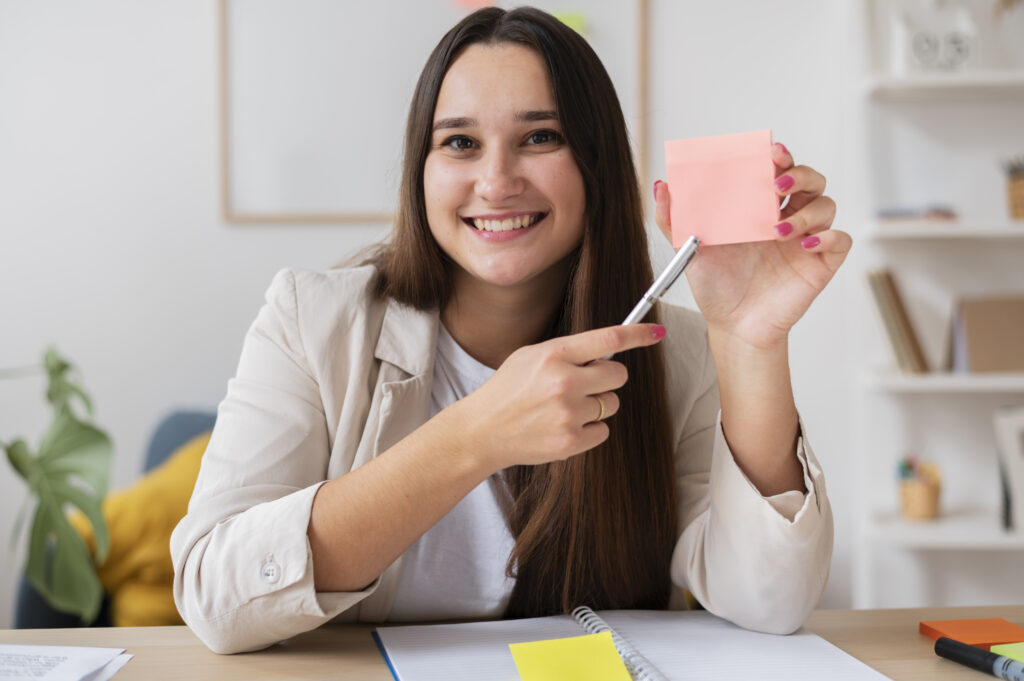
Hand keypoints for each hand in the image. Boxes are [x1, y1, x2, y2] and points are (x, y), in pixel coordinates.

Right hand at [450, 324, 664, 470]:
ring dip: (596, 405)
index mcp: (554, 355)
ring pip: (611, 404)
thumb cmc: (508, 390)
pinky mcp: (571, 442)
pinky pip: (603, 430)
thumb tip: (607, 353)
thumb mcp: (531, 356)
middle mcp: (564, 383)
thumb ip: (568, 352)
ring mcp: (569, 415)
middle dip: (608, 378)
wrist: (483, 430)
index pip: (609, 339)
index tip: (657, 333)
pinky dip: (589, 429)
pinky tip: (563, 426)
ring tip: (564, 408)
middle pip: (619, 376)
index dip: (638, 334)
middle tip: (585, 383)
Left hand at [653, 143, 850, 349]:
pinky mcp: (820, 264)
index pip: (779, 171)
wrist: (732, 326)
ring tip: (777, 231)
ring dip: (807, 210)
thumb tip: (661, 186)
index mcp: (759, 209)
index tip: (770, 152)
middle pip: (810, 180)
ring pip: (827, 205)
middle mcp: (787, 220)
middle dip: (799, 174)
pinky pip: (840, 241)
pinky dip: (828, 237)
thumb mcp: (688, 249)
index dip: (780, 157)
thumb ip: (672, 219)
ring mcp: (806, 241)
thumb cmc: (716, 286)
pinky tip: (805, 245)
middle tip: (776, 184)